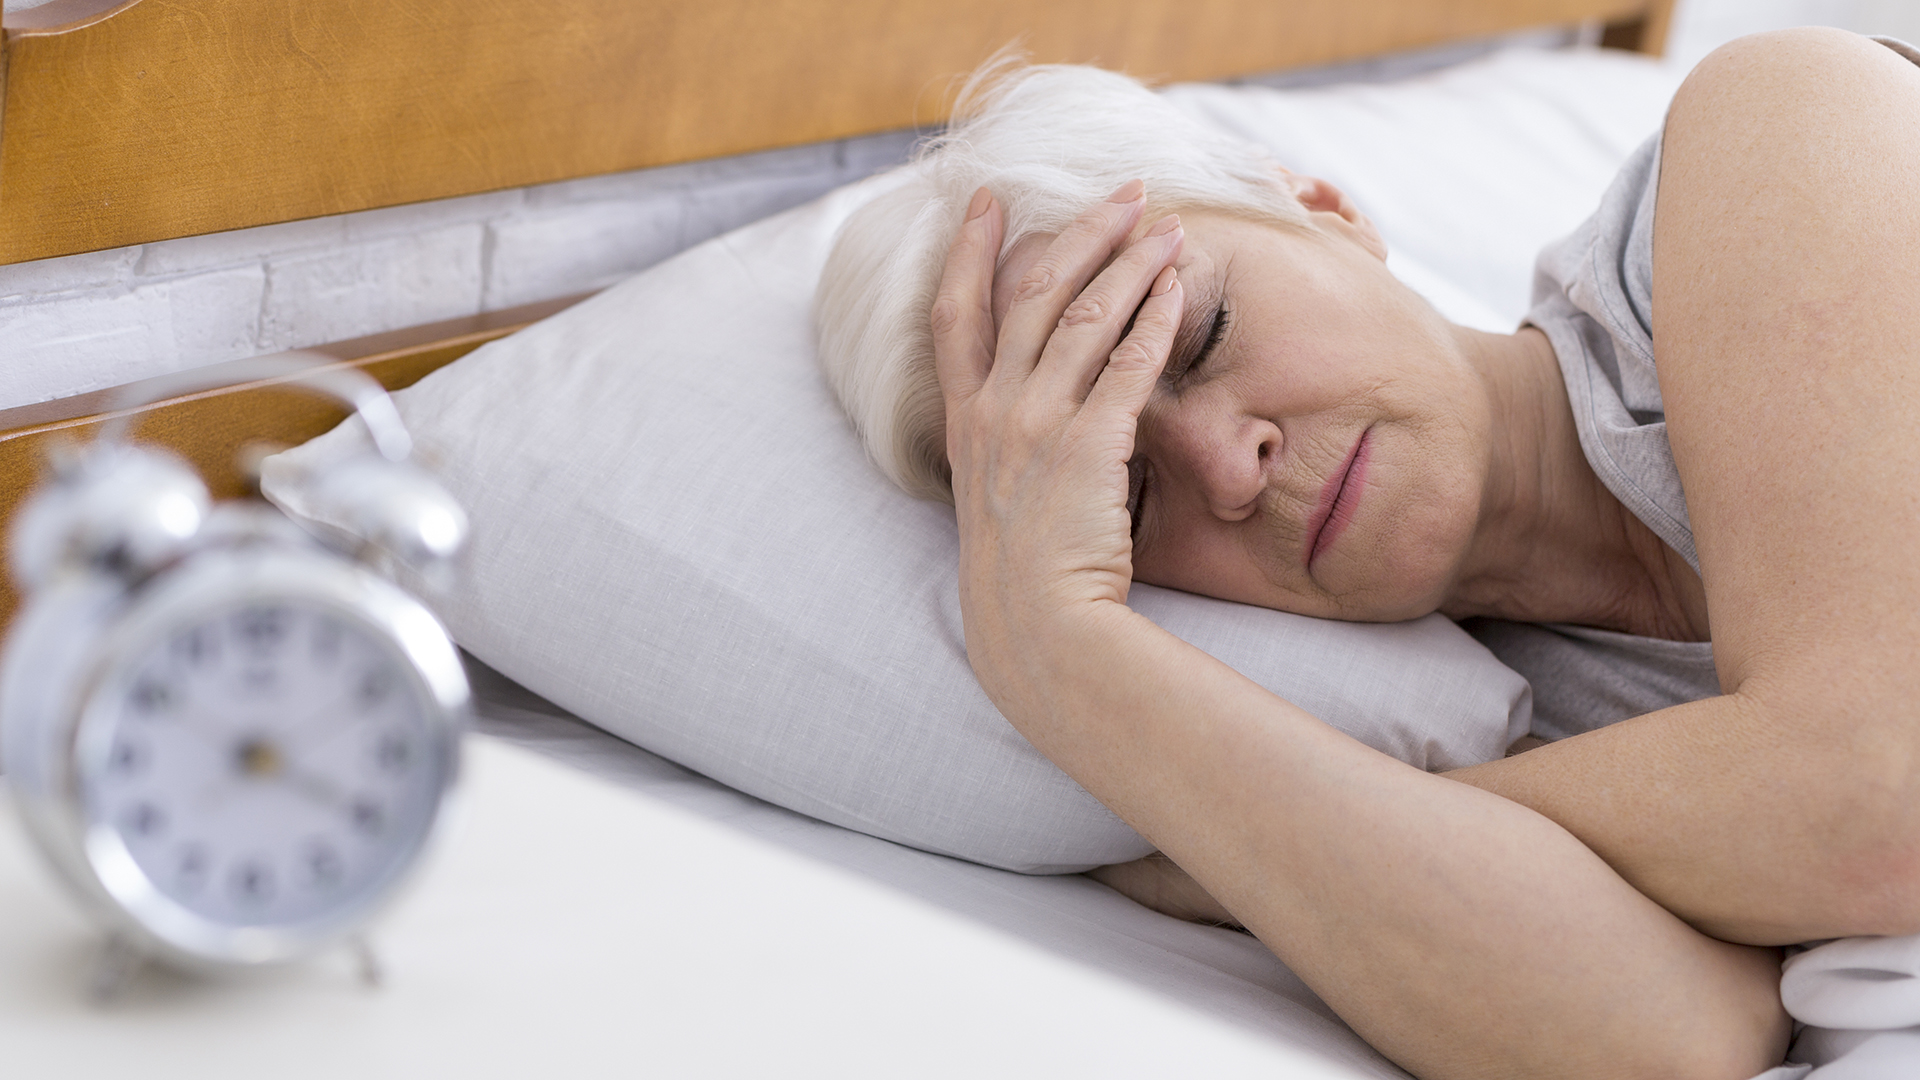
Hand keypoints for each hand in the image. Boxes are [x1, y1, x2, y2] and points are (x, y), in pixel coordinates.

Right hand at [931, 181, 1185, 682]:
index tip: (986, 201)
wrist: (1036, 628)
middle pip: (1033, 292)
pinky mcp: (1086, 446)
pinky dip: (1154, 321)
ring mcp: (1036, 425)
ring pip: (1084, 316)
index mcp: (965, 421)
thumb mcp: (995, 496)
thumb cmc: (1024, 573)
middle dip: (1082, 230)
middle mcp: (994, 411)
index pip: (954, 313)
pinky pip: (1126, 366)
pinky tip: (1177, 290)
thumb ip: (1009, 443)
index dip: (968, 250)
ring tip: (1168, 226)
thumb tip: (1048, 408)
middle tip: (1125, 192)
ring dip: (1130, 261)